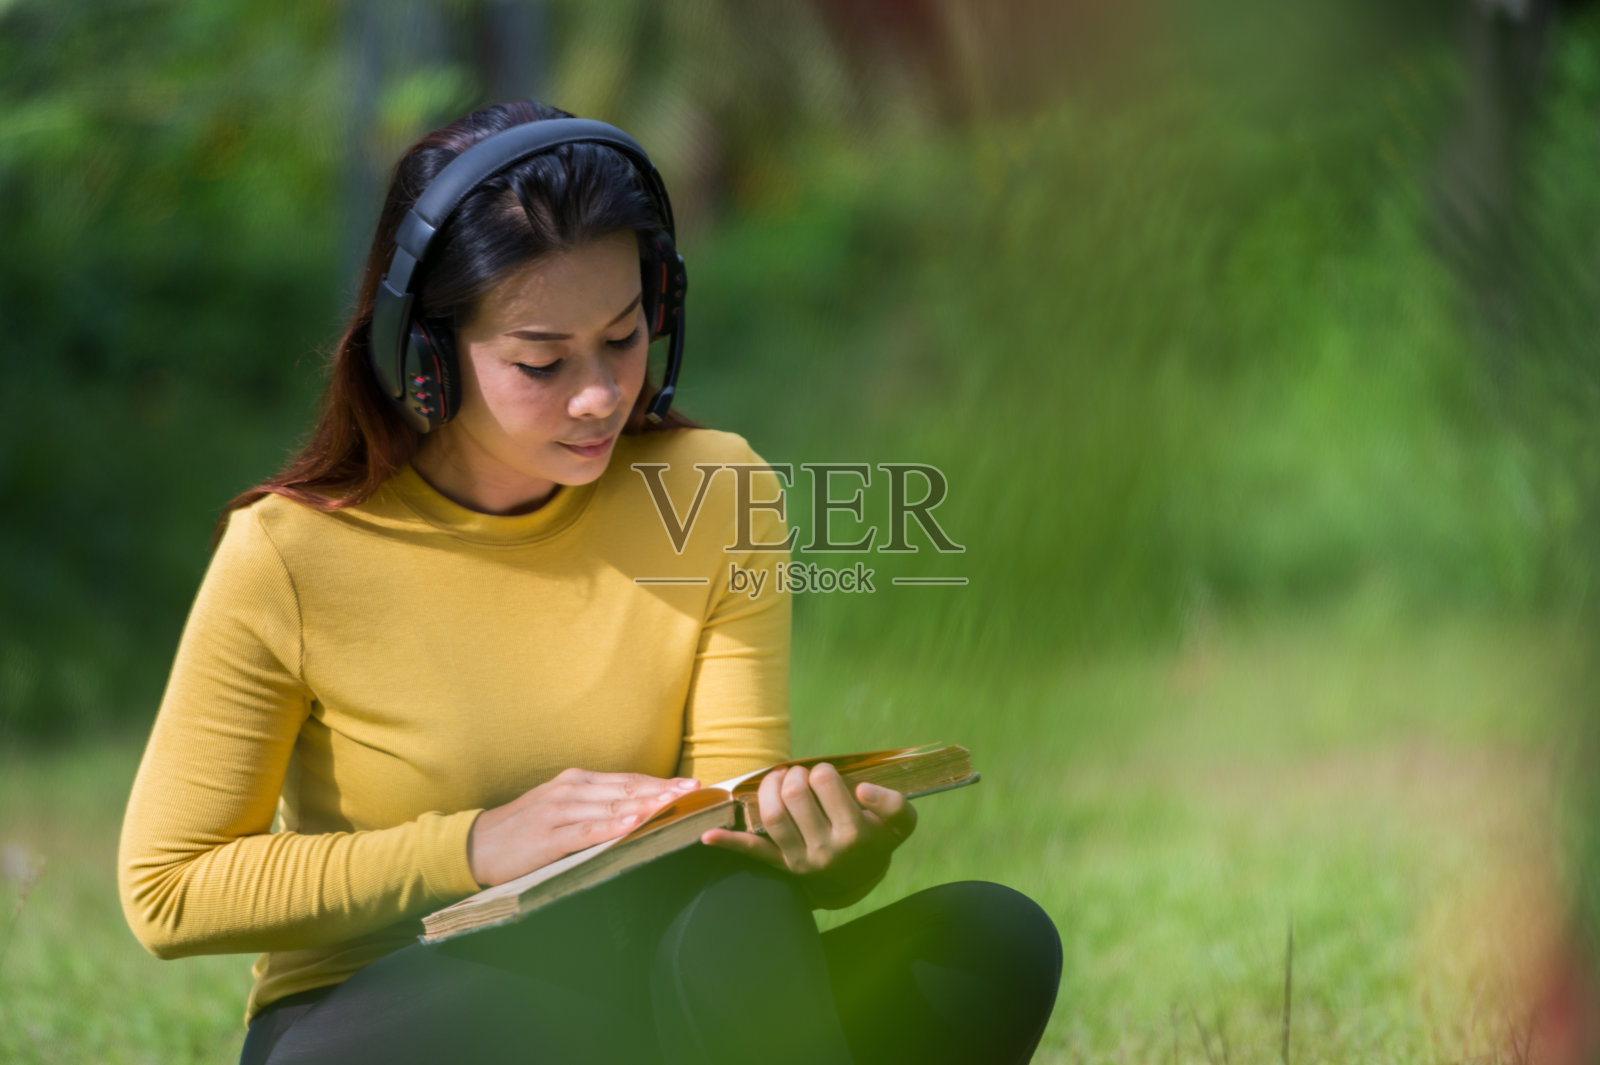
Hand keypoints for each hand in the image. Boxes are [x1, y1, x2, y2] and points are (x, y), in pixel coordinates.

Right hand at [467, 769, 698, 886]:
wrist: (476, 846)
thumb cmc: (522, 829)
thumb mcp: (559, 807)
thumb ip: (592, 805)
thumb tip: (634, 808)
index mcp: (575, 781)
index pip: (627, 779)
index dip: (660, 782)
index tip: (689, 785)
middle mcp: (569, 789)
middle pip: (626, 789)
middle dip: (662, 791)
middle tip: (693, 792)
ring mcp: (558, 811)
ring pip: (611, 806)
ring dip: (645, 805)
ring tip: (673, 804)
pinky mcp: (548, 836)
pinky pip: (587, 831)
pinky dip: (612, 826)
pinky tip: (633, 824)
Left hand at [700, 763, 917, 907]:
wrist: (863, 877)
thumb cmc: (878, 837)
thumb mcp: (901, 823)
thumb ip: (894, 804)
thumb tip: (862, 790)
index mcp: (854, 835)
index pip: (826, 782)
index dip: (823, 770)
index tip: (827, 776)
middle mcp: (825, 850)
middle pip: (794, 794)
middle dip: (794, 774)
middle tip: (801, 776)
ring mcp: (800, 861)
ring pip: (771, 815)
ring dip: (768, 788)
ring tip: (778, 781)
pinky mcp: (782, 867)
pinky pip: (754, 853)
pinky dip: (729, 842)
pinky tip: (708, 835)